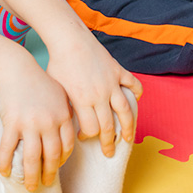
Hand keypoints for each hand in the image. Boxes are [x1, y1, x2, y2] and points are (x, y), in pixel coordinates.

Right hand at [0, 70, 73, 191]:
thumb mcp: (58, 93)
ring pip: (32, 158)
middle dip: (49, 174)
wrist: (15, 68)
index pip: (67, 145)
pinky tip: (5, 172)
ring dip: (31, 176)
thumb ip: (66, 111)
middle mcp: (49, 122)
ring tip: (29, 187)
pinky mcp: (12, 123)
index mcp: (63, 115)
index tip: (56, 167)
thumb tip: (71, 126)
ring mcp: (30, 124)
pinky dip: (5, 163)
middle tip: (45, 185)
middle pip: (52, 156)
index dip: (62, 159)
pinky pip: (8, 149)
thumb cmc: (37, 80)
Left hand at [46, 36, 142, 157]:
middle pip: (108, 125)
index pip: (91, 129)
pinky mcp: (118, 70)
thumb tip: (68, 125)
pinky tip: (134, 100)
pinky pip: (133, 84)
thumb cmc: (58, 63)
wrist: (69, 39)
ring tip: (128, 138)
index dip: (87, 136)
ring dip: (128, 127)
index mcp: (82, 100)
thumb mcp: (57, 89)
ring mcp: (111, 82)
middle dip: (108, 142)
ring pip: (125, 110)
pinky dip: (136, 93)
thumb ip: (65, 108)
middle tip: (109, 153)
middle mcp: (99, 94)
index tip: (83, 137)